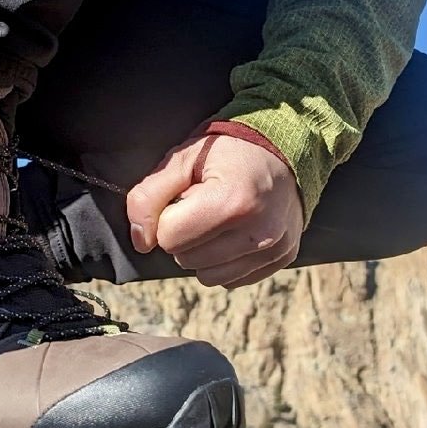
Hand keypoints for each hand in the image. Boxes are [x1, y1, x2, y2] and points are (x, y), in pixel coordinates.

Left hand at [126, 133, 303, 287]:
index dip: (168, 216)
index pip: (169, 238)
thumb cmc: (228, 151)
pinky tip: (236, 232)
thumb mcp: (181, 159)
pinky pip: (232, 279)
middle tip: (204, 205)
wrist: (286, 148)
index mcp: (232, 201)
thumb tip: (140, 241)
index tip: (187, 196)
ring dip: (203, 252)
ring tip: (220, 219)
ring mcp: (274, 249)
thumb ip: (148, 197)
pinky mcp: (282, 259)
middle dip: (185, 234)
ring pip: (207, 276)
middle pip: (186, 259)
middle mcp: (258, 232)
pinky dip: (225, 261)